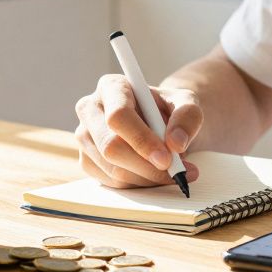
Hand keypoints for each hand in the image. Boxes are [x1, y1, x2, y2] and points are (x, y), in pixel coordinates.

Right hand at [73, 74, 201, 188]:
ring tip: (171, 172)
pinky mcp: (86, 160)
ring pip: (112, 169)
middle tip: (175, 172)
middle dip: (146, 166)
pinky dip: (137, 185)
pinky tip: (152, 174)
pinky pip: (111, 183)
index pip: (118, 115)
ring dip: (146, 178)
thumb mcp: (187, 103)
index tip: (167, 158)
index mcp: (112, 87)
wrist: (160, 123)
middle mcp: (90, 109)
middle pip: (110, 146)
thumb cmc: (170, 109)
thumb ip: (187, 117)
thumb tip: (175, 144)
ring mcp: (84, 136)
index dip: (142, 140)